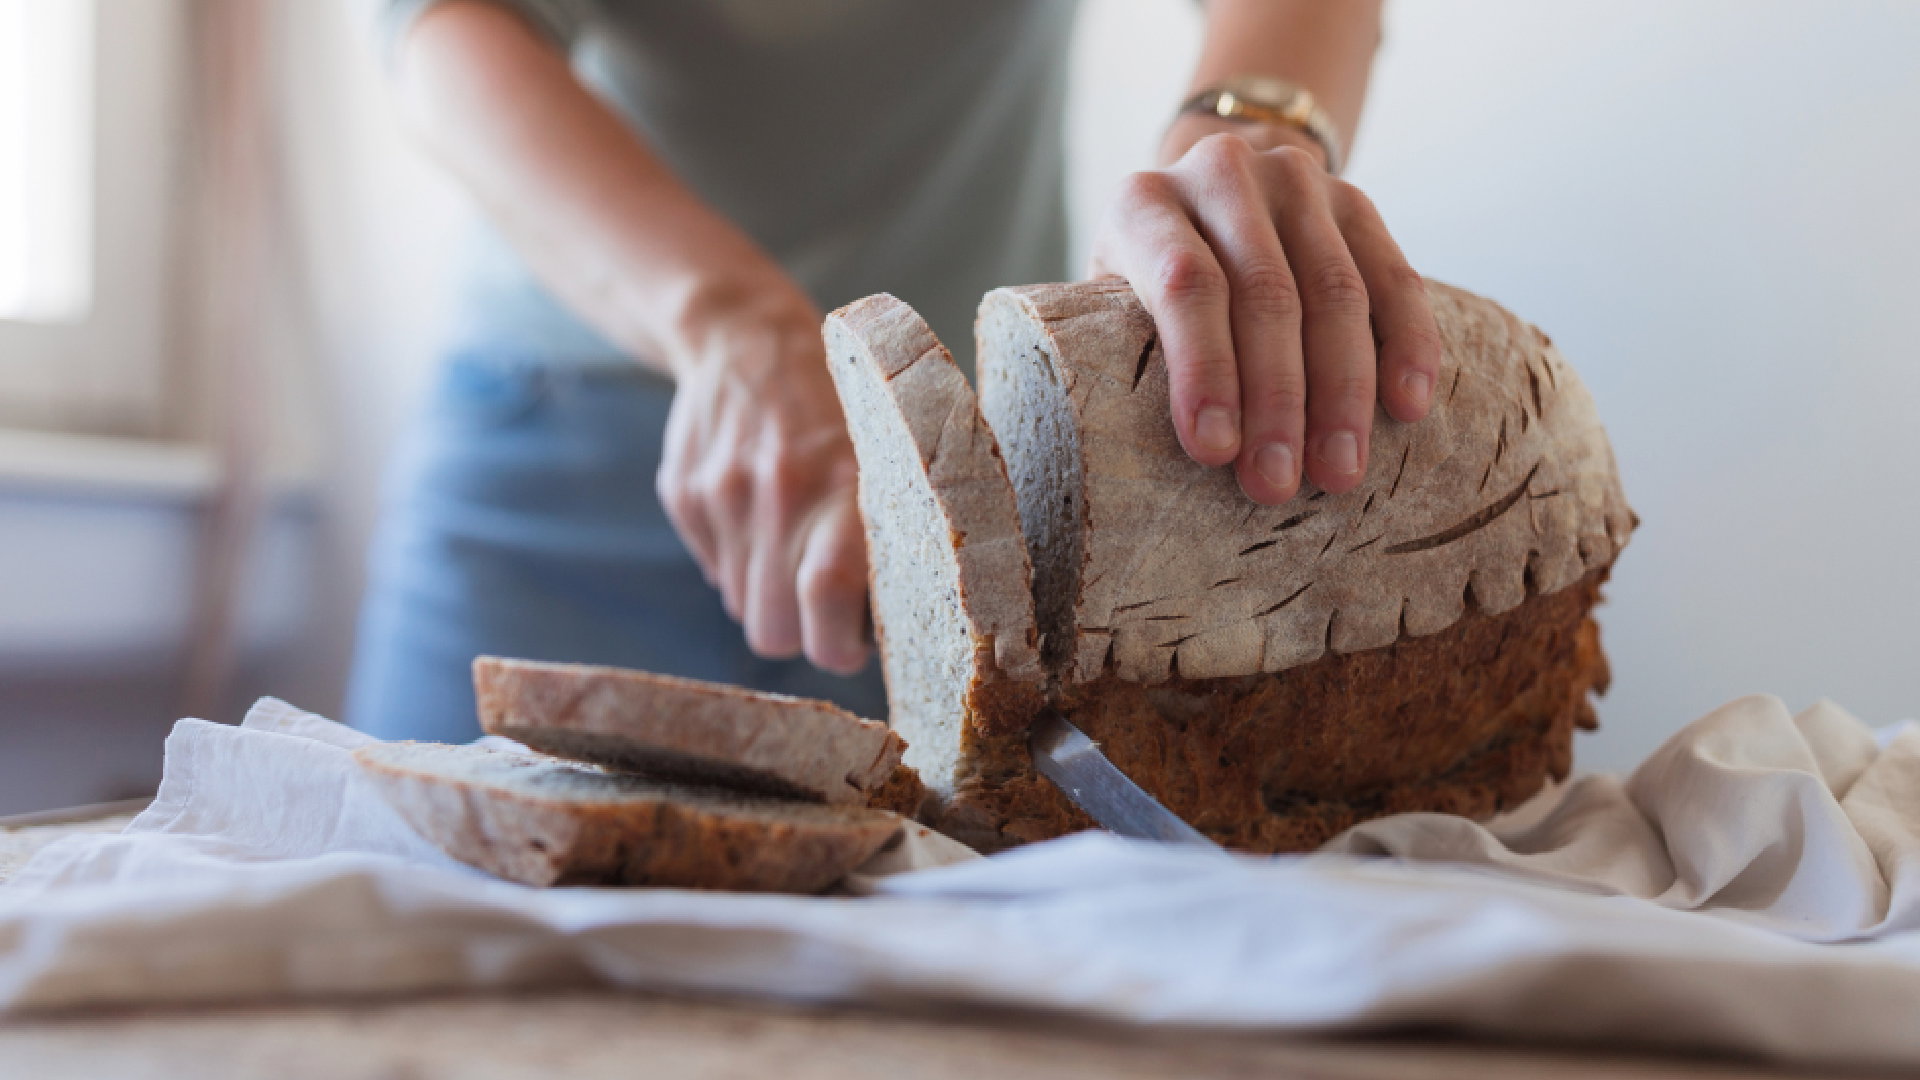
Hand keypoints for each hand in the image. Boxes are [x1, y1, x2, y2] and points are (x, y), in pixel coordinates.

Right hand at [656, 286, 871, 674]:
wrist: (744, 333)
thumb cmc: (836, 401)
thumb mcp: (882, 450)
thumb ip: (878, 530)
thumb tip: (880, 621)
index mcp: (840, 481)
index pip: (828, 598)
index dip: (839, 644)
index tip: (854, 643)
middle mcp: (776, 491)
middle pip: (774, 630)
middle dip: (802, 632)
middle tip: (828, 607)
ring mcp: (720, 494)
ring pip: (743, 608)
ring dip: (771, 595)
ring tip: (796, 545)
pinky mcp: (682, 494)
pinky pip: (715, 571)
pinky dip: (740, 560)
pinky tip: (759, 513)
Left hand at [1089, 125, 1441, 503]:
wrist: (1203, 197)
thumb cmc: (1141, 283)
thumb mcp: (1111, 303)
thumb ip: (1128, 348)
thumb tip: (1153, 455)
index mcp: (1145, 203)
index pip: (1185, 285)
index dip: (1204, 370)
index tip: (1215, 452)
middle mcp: (1221, 174)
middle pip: (1265, 293)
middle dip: (1276, 400)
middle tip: (1279, 483)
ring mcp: (1294, 180)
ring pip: (1334, 290)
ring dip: (1342, 391)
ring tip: (1339, 471)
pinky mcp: (1354, 200)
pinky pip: (1394, 276)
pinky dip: (1408, 343)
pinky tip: (1408, 405)